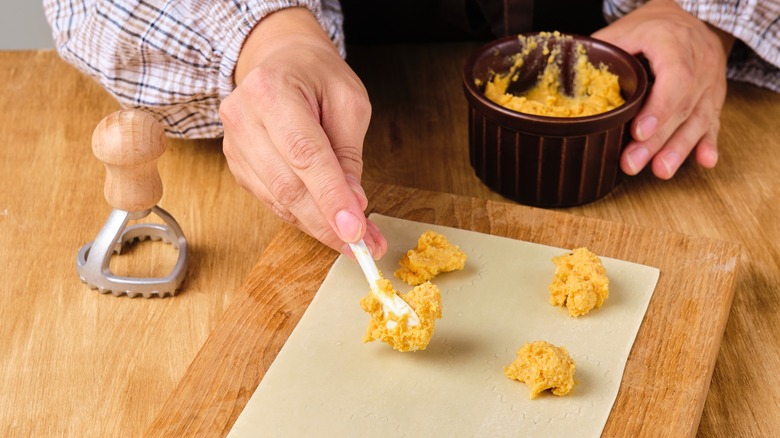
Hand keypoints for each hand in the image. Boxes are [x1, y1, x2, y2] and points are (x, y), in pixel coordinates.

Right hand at [220, 7, 386, 257]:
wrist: (280, 61)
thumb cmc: (317, 76)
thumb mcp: (349, 102)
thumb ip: (349, 154)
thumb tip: (353, 205)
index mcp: (271, 90)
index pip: (304, 155)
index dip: (331, 198)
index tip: (356, 231)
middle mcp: (243, 116)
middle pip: (287, 186)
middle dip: (327, 222)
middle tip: (364, 245)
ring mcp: (234, 143)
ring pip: (278, 201)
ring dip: (318, 227)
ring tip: (354, 239)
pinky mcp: (237, 164)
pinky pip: (271, 201)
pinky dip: (302, 217)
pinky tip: (327, 223)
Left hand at [593, 0, 733, 178]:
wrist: (686, 17)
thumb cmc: (650, 26)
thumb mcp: (624, 30)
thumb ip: (602, 53)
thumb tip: (569, 80)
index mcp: (674, 42)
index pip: (675, 77)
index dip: (659, 108)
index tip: (638, 132)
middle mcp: (699, 62)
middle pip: (682, 105)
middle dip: (658, 140)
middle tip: (633, 163)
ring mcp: (710, 81)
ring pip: (699, 118)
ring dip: (680, 148)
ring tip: (661, 171)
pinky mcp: (713, 96)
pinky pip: (714, 120)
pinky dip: (709, 143)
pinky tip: (705, 162)